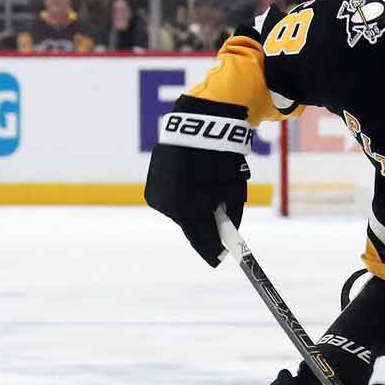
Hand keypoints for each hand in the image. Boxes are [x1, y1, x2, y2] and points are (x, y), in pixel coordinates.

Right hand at [144, 144, 248, 266]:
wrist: (198, 126)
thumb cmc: (220, 156)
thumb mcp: (232, 186)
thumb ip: (230, 213)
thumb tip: (229, 232)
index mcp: (187, 205)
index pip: (200, 235)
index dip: (211, 247)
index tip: (220, 258)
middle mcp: (167, 203)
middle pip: (190, 224)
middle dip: (205, 225)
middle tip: (219, 225)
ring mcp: (156, 195)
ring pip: (180, 213)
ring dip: (194, 210)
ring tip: (206, 190)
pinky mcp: (152, 186)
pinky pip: (171, 200)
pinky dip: (183, 198)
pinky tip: (192, 184)